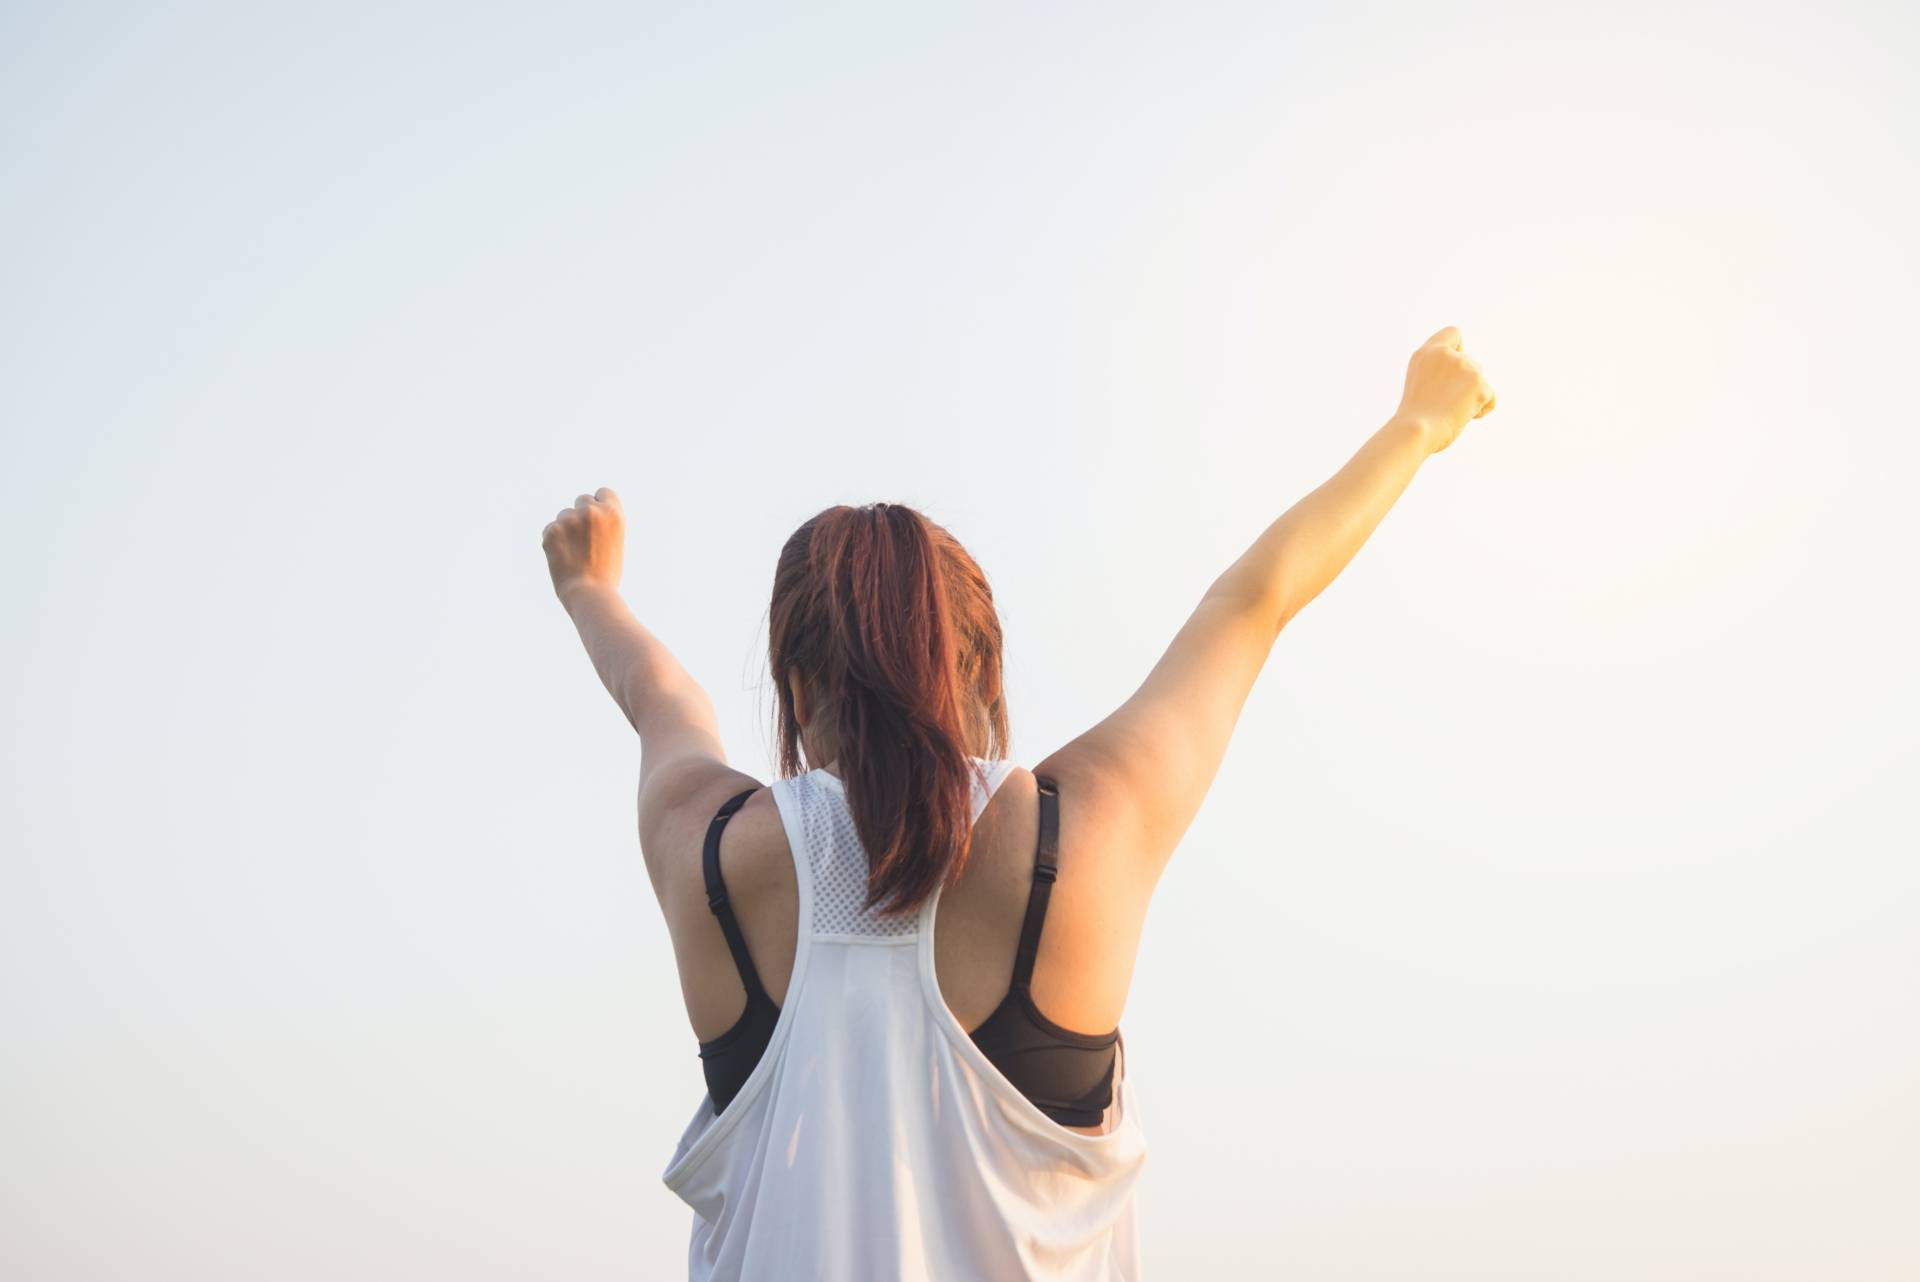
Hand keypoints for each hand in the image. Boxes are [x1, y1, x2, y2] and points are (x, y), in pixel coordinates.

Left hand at [543, 487, 624, 604]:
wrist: (590, 594)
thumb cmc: (606, 574)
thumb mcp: (616, 542)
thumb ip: (604, 523)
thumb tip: (590, 511)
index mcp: (613, 514)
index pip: (603, 492)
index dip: (599, 504)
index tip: (596, 519)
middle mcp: (592, 512)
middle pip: (582, 499)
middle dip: (581, 514)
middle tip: (584, 539)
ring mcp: (570, 520)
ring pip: (564, 515)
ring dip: (566, 528)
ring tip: (575, 553)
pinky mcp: (552, 530)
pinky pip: (550, 529)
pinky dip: (553, 541)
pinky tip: (563, 558)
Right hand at [1394, 326, 1497, 453]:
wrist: (1415, 430)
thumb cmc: (1414, 414)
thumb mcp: (1419, 380)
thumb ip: (1438, 368)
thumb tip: (1464, 377)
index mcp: (1428, 352)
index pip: (1453, 333)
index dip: (1457, 350)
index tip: (1449, 370)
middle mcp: (1448, 355)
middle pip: (1470, 362)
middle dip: (1464, 382)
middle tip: (1445, 401)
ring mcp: (1466, 368)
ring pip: (1479, 379)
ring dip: (1472, 395)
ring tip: (1452, 410)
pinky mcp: (1480, 385)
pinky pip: (1490, 396)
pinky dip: (1482, 408)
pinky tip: (1467, 417)